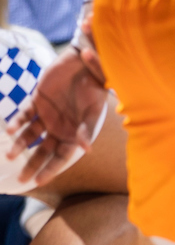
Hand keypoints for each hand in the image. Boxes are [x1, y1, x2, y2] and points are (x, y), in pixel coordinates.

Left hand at [5, 47, 107, 186]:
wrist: (85, 63)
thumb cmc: (95, 88)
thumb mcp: (93, 110)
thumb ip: (87, 128)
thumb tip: (87, 149)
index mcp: (75, 133)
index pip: (61, 156)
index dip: (51, 169)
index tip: (39, 181)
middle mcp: (60, 127)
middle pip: (44, 151)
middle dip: (32, 165)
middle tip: (22, 179)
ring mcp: (48, 115)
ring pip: (31, 135)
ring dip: (21, 145)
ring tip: (10, 155)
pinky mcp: (38, 100)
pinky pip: (25, 114)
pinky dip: (17, 122)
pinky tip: (9, 130)